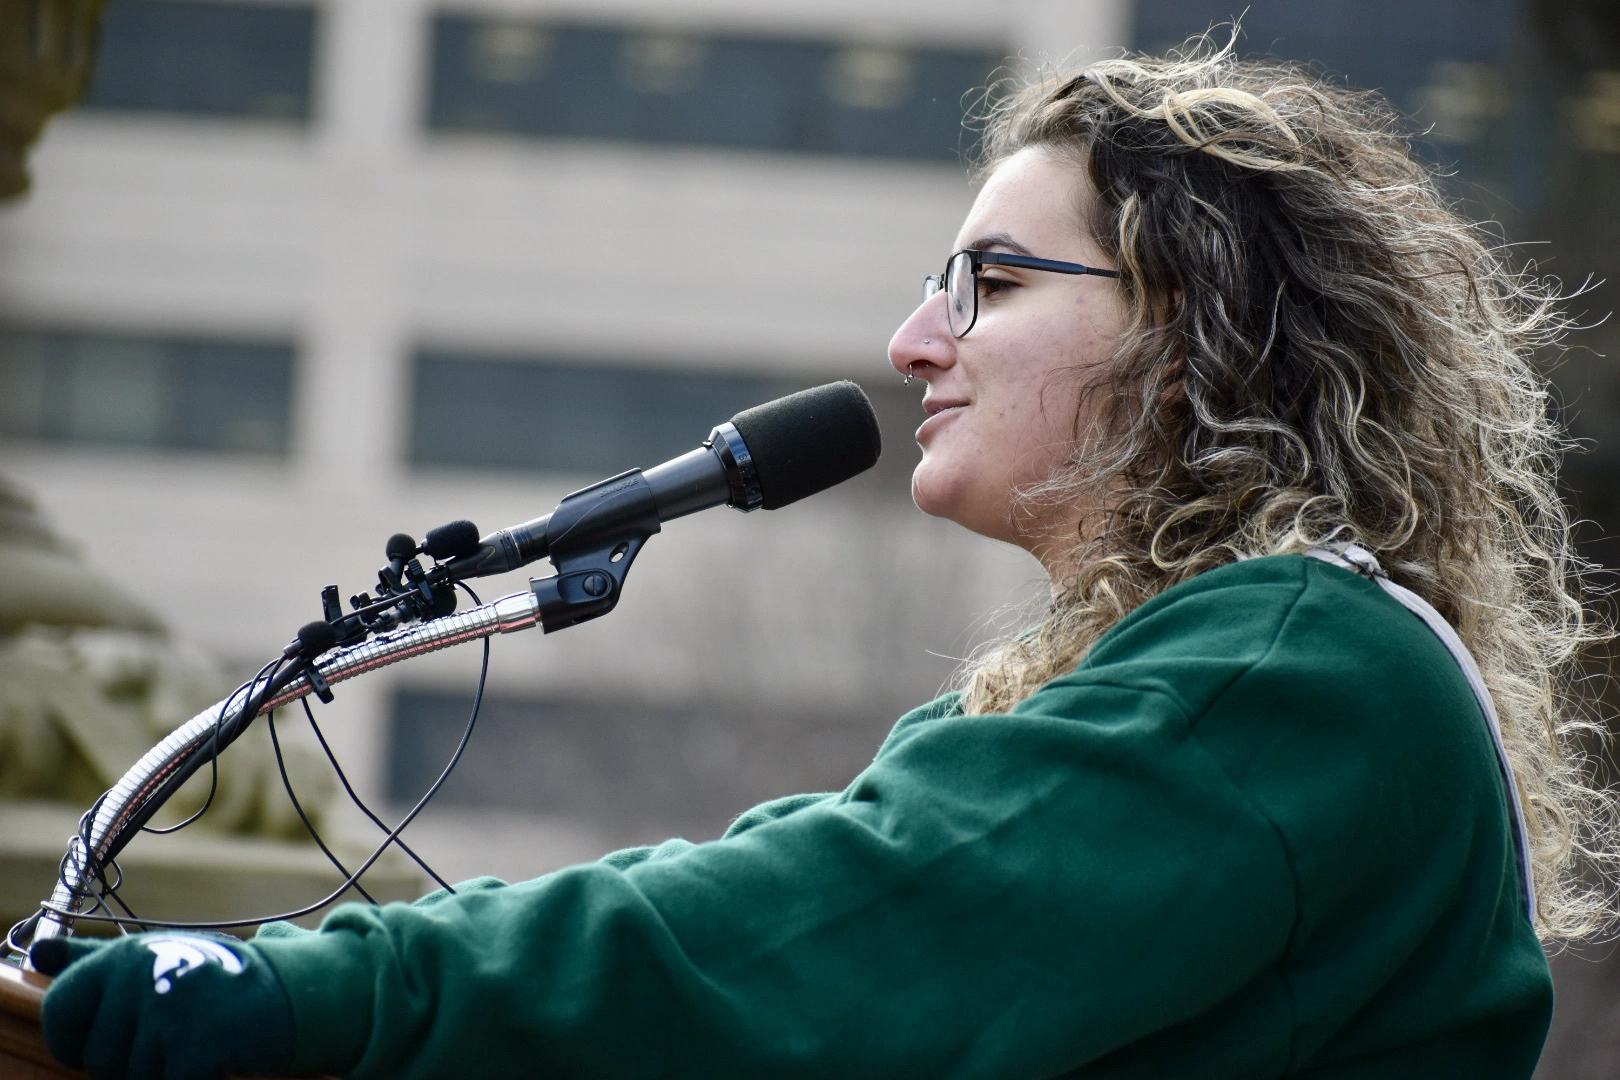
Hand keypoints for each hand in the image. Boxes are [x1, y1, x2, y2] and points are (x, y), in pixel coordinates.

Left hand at [30, 932, 296, 1079]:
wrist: (293, 990)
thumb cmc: (212, 982)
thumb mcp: (153, 960)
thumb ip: (92, 962)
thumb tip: (39, 953)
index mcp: (122, 955)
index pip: (59, 1011)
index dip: (81, 1041)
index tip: (119, 1036)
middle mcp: (140, 972)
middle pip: (99, 1060)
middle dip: (135, 1062)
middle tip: (178, 1033)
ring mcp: (169, 1006)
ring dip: (167, 1073)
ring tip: (200, 1040)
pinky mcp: (197, 1040)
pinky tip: (215, 1060)